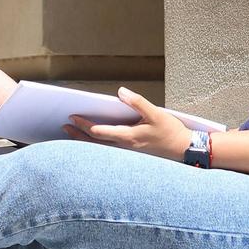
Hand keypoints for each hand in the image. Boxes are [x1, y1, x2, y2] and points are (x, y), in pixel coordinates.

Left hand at [68, 87, 190, 159]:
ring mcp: (128, 154)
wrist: (184, 150)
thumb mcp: (156, 113)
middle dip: (79, 136)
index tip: (73, 118)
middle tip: (65, 128)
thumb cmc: (170, 132)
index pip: (100, 133)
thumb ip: (138, 102)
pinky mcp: (133, 155)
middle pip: (96, 144)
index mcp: (128, 137)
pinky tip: (94, 143)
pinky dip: (97, 147)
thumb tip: (121, 92)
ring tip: (73, 136)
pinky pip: (109, 152)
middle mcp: (125, 149)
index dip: (85, 126)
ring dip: (86, 143)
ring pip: (101, 150)